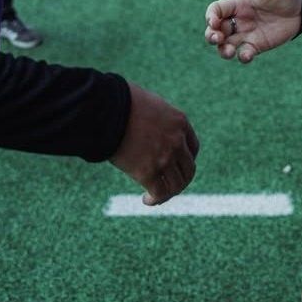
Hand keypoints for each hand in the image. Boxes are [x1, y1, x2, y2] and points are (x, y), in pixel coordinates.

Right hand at [109, 83, 198, 205]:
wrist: (108, 109)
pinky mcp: (148, 172)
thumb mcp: (150, 104)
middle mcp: (177, 141)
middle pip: (189, 169)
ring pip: (177, 185)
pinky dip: (155, 199)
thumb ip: (158, 117)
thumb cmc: (123, 101)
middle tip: (169, 185)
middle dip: (181, 180)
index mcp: (180, 122)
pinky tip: (147, 200)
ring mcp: (165, 157)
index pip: (193, 148)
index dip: (186, 160)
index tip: (176, 166)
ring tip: (157, 196)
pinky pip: (160, 193)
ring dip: (169, 193)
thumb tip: (151, 125)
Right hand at [204, 0, 301, 62]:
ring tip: (229, 51)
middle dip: (211, 35)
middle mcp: (238, 20)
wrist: (301, 8)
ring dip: (223, 50)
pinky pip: (245, 53)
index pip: (216, 10)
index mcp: (237, 4)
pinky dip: (242, 57)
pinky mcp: (257, 45)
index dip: (211, 16)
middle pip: (215, 30)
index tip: (214, 22)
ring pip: (226, 45)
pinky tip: (246, 55)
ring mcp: (247, 34)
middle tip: (217, 38)